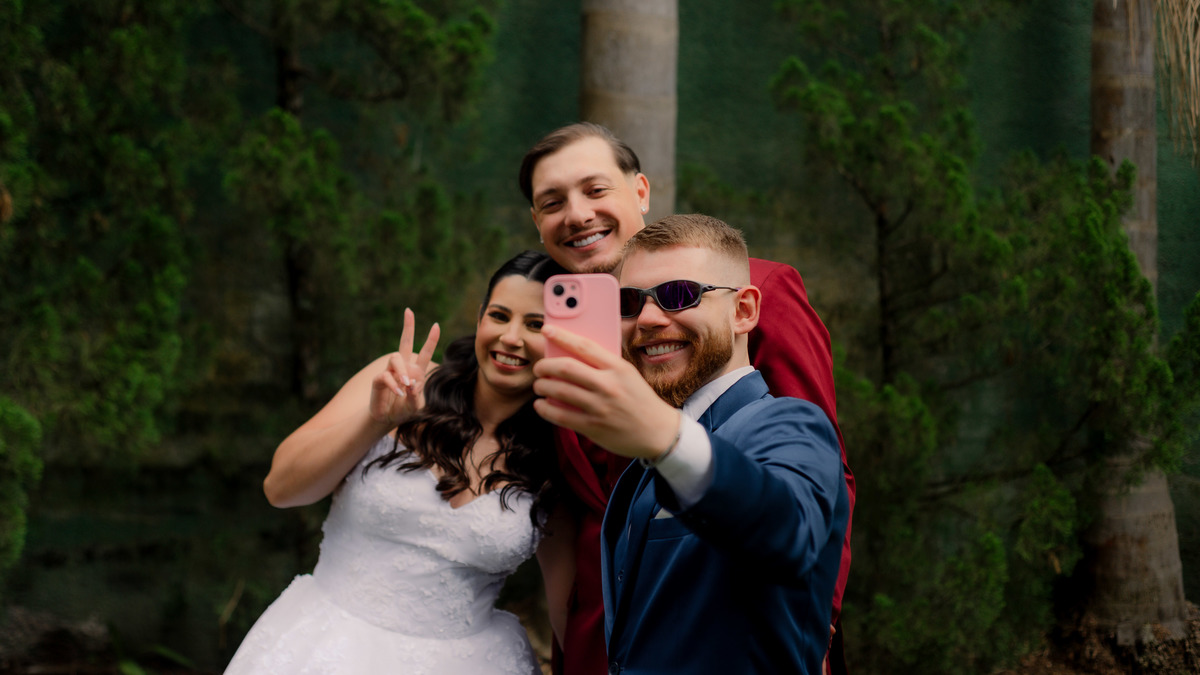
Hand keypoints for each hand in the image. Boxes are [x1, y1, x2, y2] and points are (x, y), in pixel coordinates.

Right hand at [369, 308, 439, 426]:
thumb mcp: (415, 407)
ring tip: (406, 383)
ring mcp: (390, 372)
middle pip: (404, 342)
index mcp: (416, 371)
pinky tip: (399, 393)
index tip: (436, 325)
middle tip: (409, 311)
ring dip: (402, 370)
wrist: (387, 419)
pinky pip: (386, 376)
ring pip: (395, 358)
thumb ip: (416, 397)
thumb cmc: (404, 410)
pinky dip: (394, 385)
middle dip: (408, 327)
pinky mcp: (379, 380)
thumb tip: (411, 385)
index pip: (424, 352)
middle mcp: (403, 368)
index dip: (431, 340)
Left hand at [532, 325, 678, 460]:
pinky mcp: (593, 427)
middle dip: (545, 366)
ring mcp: (600, 407)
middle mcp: (608, 385)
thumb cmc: (639, 399)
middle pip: (565, 368)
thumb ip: (603, 365)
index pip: (584, 346)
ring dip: (542, 386)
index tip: (547, 330)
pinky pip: (560, 416)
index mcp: (618, 367)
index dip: (561, 336)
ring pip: (559, 391)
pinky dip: (545, 409)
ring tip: (539, 385)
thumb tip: (570, 354)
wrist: (658, 432)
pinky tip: (541, 405)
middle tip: (539, 367)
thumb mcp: (627, 375)